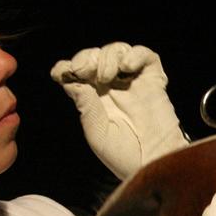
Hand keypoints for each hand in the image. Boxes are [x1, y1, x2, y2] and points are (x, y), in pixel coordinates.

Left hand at [50, 42, 187, 178]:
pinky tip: (127, 67)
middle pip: (94, 56)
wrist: (155, 164)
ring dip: (108, 56)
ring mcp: (134, 82)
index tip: (60, 73)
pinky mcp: (154, 80)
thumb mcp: (98, 134)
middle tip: (85, 71)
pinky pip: (146, 56)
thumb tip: (73, 81)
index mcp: (94, 100)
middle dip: (86, 58)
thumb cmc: (126, 157)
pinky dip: (135, 54)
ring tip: (108, 76)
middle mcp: (112, 87)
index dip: (67, 67)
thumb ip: (87, 107)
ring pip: (117, 51)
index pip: (76, 73)